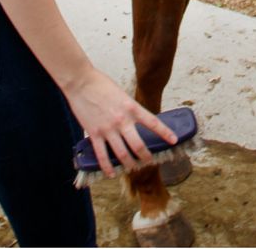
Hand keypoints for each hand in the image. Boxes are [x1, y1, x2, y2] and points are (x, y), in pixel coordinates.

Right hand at [62, 68, 178, 176]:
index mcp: (131, 107)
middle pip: (138, 146)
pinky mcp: (94, 134)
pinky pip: (102, 155)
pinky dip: (108, 167)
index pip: (153, 122)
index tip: (174, 140)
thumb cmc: (101, 85)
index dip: (165, 133)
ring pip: (122, 154)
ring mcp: (108, 128)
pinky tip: (112, 173)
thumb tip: (133, 122)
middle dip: (146, 157)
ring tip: (133, 167)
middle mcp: (122, 120)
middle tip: (148, 161)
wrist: (81, 82)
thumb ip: (129, 109)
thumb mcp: (122, 95)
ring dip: (130, 164)